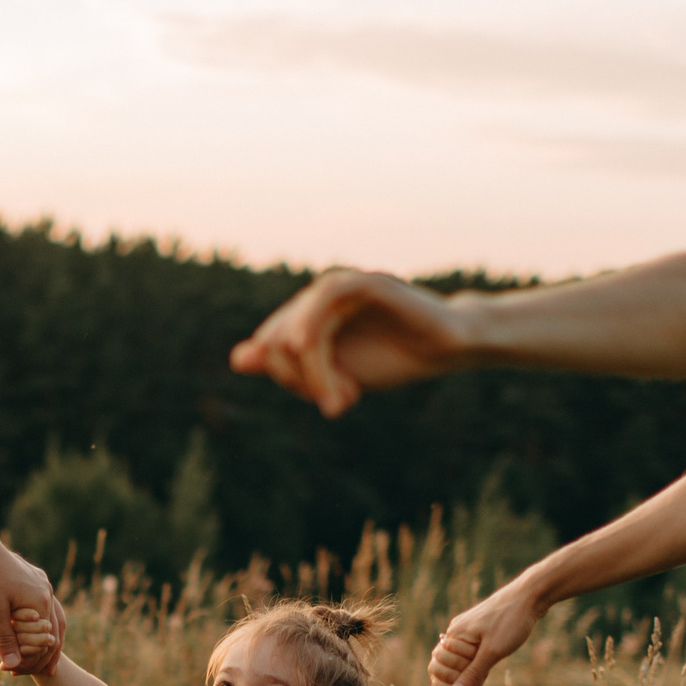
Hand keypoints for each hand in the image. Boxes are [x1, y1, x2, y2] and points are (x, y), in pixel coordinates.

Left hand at [0, 535, 64, 673]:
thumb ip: (5, 639)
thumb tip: (13, 665)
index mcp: (40, 602)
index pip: (46, 640)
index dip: (34, 660)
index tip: (18, 673)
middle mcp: (47, 592)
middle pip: (55, 631)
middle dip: (44, 655)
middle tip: (37, 674)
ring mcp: (42, 584)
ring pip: (53, 619)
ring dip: (46, 640)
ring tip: (41, 659)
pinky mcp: (34, 579)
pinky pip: (45, 607)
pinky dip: (41, 624)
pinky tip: (33, 631)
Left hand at [231, 268, 474, 416]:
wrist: (446, 347)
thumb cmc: (393, 356)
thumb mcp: (335, 371)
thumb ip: (289, 366)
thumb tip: (238, 358)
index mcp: (308, 317)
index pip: (270, 349)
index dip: (292, 382)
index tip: (333, 402)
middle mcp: (318, 299)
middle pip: (275, 343)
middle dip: (302, 382)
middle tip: (338, 403)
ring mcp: (342, 287)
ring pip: (296, 331)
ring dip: (315, 374)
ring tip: (343, 398)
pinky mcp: (366, 282)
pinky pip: (324, 298)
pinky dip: (310, 325)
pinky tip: (305, 348)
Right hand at [429, 576, 548, 685]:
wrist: (530, 594)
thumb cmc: (511, 621)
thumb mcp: (493, 652)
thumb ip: (473, 674)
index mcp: (455, 636)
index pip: (441, 671)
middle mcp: (456, 631)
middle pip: (447, 667)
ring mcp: (467, 629)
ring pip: (460, 661)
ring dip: (466, 678)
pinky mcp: (480, 628)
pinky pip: (470, 653)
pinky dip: (474, 667)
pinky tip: (483, 676)